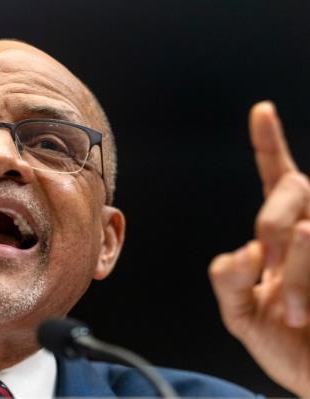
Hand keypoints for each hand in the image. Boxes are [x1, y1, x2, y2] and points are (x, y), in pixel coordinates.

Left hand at [209, 101, 309, 395]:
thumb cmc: (289, 347)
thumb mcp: (242, 316)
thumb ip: (229, 282)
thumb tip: (242, 251)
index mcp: (282, 242)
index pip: (277, 183)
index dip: (269, 146)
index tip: (261, 111)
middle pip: (295, 189)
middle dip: (273, 218)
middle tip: (270, 259)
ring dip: (300, 273)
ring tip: (299, 314)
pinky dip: (307, 285)